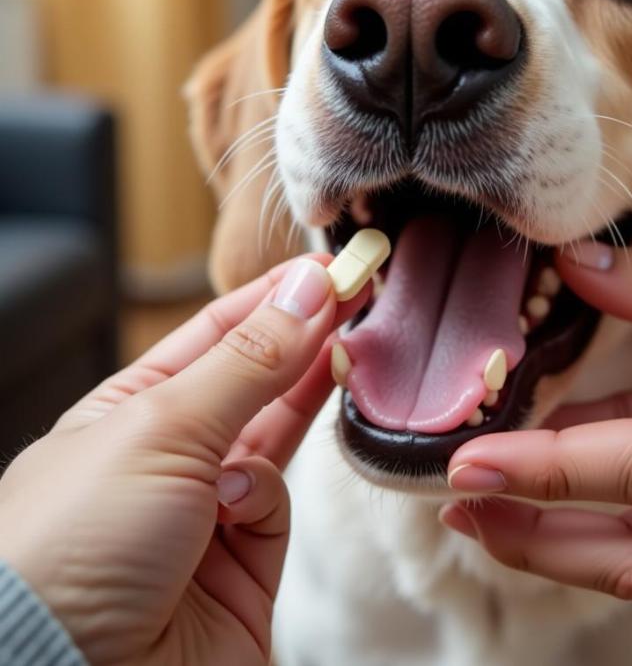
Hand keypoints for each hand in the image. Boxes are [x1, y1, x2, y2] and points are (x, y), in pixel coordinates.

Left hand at [0, 254, 365, 665]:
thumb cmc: (71, 544)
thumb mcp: (160, 426)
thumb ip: (249, 360)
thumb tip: (307, 288)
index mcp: (130, 407)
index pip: (216, 332)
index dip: (275, 297)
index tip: (331, 270)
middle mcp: (171, 453)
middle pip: (256, 378)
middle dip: (305, 338)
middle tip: (360, 297)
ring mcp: (208, 508)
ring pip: (278, 435)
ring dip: (302, 400)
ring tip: (341, 360)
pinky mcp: (245, 562)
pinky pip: (278, 501)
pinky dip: (264, 495)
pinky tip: (235, 504)